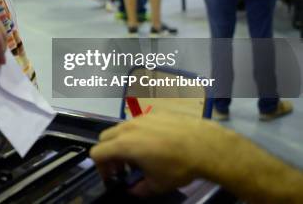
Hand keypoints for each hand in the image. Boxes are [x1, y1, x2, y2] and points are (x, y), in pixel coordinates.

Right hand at [89, 113, 233, 195]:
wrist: (205, 145)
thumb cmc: (178, 166)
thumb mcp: (157, 185)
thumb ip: (139, 189)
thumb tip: (133, 190)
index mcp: (123, 145)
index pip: (97, 152)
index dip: (100, 167)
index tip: (113, 176)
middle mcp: (128, 128)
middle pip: (105, 137)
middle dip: (109, 153)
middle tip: (124, 166)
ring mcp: (142, 117)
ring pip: (122, 128)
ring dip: (123, 142)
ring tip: (141, 155)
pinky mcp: (156, 113)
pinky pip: (139, 122)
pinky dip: (139, 133)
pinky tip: (157, 144)